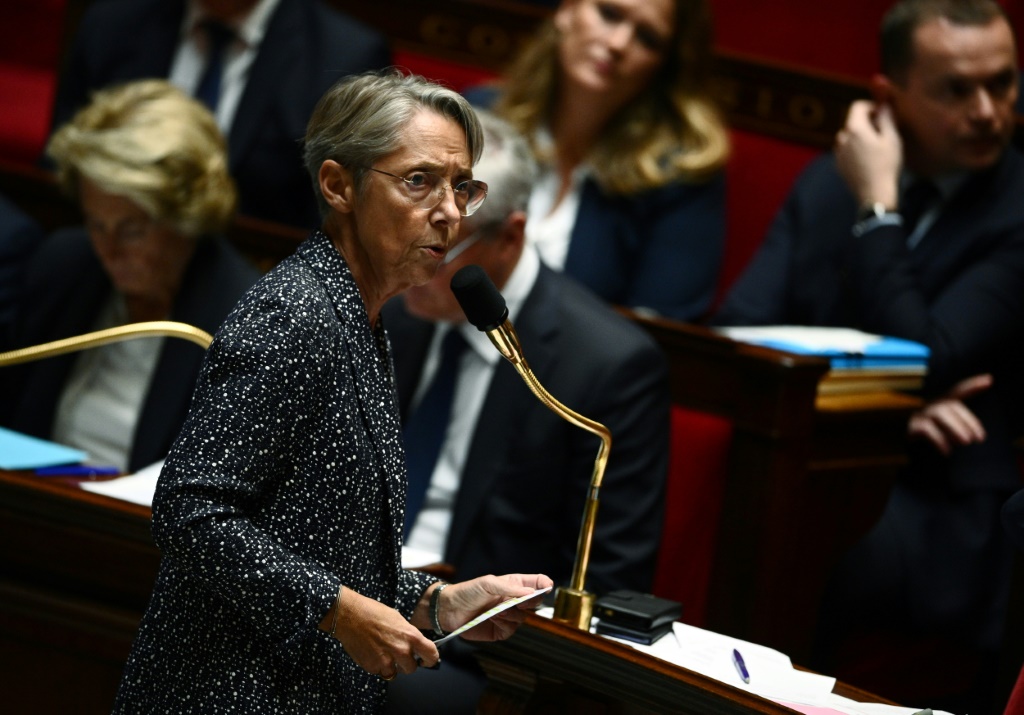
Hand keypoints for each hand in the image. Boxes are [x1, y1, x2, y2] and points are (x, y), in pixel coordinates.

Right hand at [333, 588, 439, 679]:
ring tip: (382, 651)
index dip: (430, 659)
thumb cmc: (372, 613)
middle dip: (406, 663)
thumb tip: (414, 646)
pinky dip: (377, 665)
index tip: (426, 660)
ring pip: (395, 673)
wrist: (349, 615)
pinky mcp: (372, 666)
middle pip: (412, 668)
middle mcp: (401, 650)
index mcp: (410, 636)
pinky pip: (379, 671)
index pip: (431, 655)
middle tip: (398, 654)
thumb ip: (408, 635)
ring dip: (391, 666)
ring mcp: (386, 661)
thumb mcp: (398, 619)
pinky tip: (371, 652)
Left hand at [439, 573, 553, 641]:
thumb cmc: (467, 592)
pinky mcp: (501, 630)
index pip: (536, 583)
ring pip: (523, 618)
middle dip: (530, 602)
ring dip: (512, 615)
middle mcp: (513, 600)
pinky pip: (512, 630)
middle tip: (520, 602)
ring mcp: (508, 616)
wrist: (449, 610)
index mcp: (513, 584)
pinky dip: (505, 624)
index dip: (544, 584)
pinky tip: (493, 619)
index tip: (547, 587)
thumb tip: (531, 592)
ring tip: (497, 611)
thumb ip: (509, 588)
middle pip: (534, 602)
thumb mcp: (488, 583)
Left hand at [835, 100, 901, 208]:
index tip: (881, 113)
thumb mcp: (891, 138)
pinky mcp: (838, 164)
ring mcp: (838, 152)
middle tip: (882, 131)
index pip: (857, 106)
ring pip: (848, 136)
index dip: (870, 106)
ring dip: (860, 135)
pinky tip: (867, 158)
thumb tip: (884, 105)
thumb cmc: (885, 165)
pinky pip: (846, 149)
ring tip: (875, 146)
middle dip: (866, 122)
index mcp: (854, 128)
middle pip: (852, 121)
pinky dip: (855, 148)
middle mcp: (842, 138)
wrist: (874, 193)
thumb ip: (886, 118)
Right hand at [908, 373, 991, 454]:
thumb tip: (973, 437)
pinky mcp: (908, 426)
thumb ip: (954, 429)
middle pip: (950, 405)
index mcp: (937, 404)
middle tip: (978, 438)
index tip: (989, 380)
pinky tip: (947, 451)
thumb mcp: (940, 433)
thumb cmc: (921, 443)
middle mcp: (927, 406)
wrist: (896, 448)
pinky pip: (926, 428)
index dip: (972, 385)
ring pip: (939, 413)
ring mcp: (916, 415)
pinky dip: (939, 439)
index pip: (957, 391)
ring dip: (955, 428)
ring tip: (966, 442)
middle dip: (967, 421)